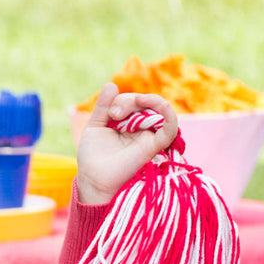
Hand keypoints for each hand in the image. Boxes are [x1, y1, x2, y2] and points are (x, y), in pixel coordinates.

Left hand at [74, 84, 180, 205]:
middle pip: (146, 103)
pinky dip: (169, 115)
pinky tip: (161, 105)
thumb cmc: (93, 157)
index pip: (133, 102)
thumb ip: (103, 107)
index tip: (110, 114)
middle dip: (130, 101)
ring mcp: (148, 137)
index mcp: (128, 123)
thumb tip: (112, 84)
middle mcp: (141, 129)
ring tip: (137, 101)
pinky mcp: (154, 146)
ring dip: (151, 101)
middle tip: (114, 114)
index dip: (123, 101)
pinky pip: (170, 128)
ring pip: (160, 111)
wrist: (93, 179)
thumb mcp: (95, 126)